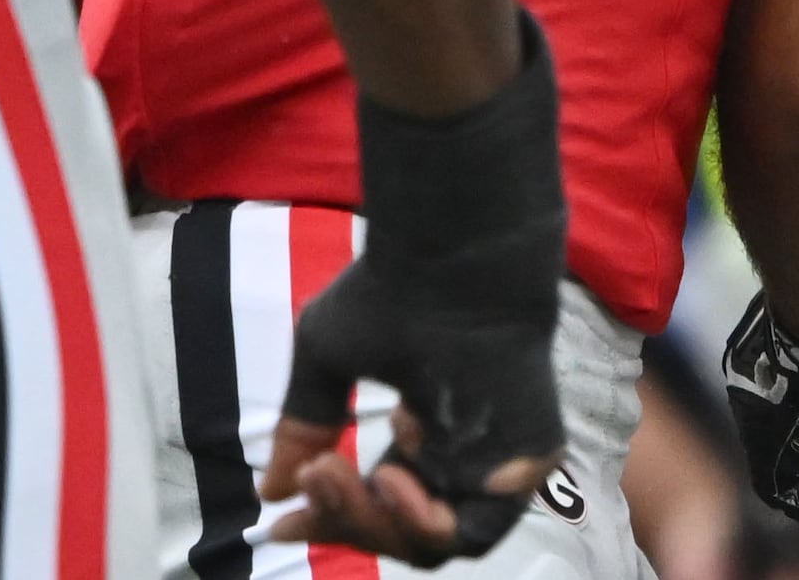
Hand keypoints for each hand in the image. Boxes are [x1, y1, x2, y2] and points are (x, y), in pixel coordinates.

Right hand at [261, 16, 570, 561]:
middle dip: (345, 517)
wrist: (454, 257)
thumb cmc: (393, 290)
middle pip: (400, 530)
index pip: (377, 501)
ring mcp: (494, 458)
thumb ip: (306, 425)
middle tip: (317, 473)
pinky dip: (427, 524)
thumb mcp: (329, 360)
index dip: (329, 518)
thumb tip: (272, 492)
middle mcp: (461, 449)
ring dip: (379, 524)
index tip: (278, 524)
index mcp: (423, 427)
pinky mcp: (527, 460)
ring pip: (432, 541)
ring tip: (361, 475)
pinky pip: (476, 532)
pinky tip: (394, 475)